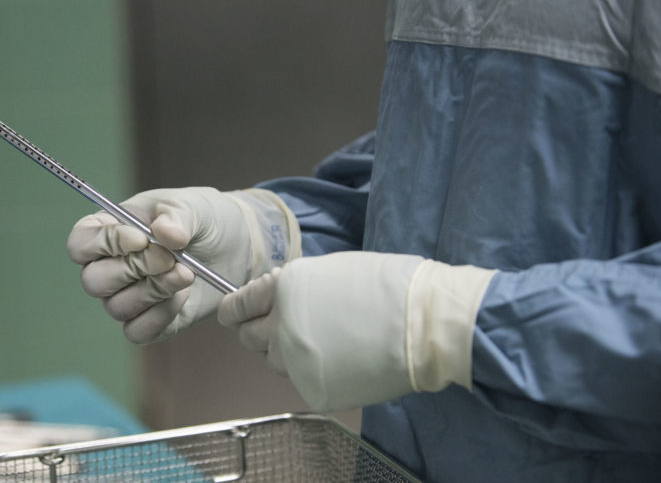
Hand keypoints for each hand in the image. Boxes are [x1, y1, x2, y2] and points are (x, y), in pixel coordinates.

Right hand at [66, 187, 299, 342]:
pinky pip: (137, 332)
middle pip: (93, 282)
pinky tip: (183, 296)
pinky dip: (160, 316)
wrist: (237, 245)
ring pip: (117, 308)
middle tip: (170, 258)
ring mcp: (127, 297)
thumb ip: (176, 216)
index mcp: (108, 231)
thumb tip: (164, 234)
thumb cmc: (205, 218)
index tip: (141, 238)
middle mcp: (109, 268)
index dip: (103, 244)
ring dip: (153, 291)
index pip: (80, 245)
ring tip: (186, 273)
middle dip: (134, 270)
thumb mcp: (193, 206)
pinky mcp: (150, 322)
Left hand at [218, 252, 495, 410]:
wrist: (425, 323)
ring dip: (286, 353)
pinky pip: (301, 381)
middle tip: (284, 328)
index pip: (235, 306)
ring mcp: (296, 361)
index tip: (237, 313)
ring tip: (323, 341)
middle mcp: (281, 325)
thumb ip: (293, 288)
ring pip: (273, 362)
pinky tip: (341, 359)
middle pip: (247, 338)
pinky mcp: (314, 389)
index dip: (235, 310)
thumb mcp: (328, 270)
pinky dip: (313, 372)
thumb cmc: (386, 286)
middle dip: (259, 332)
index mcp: (282, 288)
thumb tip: (274, 299)